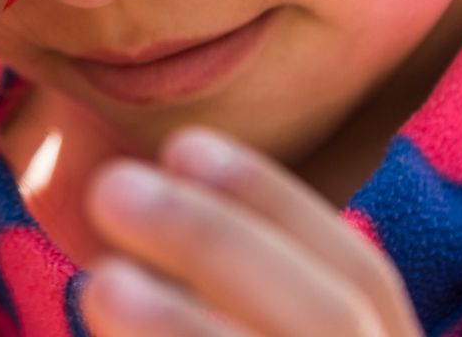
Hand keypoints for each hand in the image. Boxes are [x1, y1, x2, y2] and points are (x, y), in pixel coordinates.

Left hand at [82, 127, 421, 336]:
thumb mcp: (268, 319)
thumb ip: (237, 278)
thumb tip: (138, 194)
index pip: (362, 274)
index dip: (276, 204)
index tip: (181, 143)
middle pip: (328, 317)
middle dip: (220, 245)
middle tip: (110, 188)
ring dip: (183, 325)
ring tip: (100, 282)